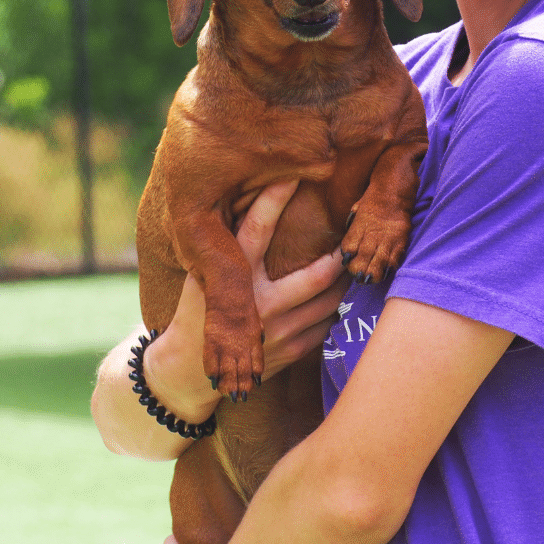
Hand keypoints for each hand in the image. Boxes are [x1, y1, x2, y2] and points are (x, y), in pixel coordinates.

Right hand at [144, 180, 350, 422]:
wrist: (188, 369)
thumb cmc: (199, 307)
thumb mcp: (206, 271)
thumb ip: (231, 242)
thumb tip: (260, 194)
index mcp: (235, 276)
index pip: (257, 227)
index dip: (274, 197)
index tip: (294, 173)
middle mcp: (260, 303)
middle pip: (319, 273)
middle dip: (341, 253)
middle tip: (354, 233)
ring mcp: (278, 332)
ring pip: (331, 300)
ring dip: (345, 281)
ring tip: (353, 262)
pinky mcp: (290, 351)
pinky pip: (328, 324)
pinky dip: (337, 307)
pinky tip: (340, 293)